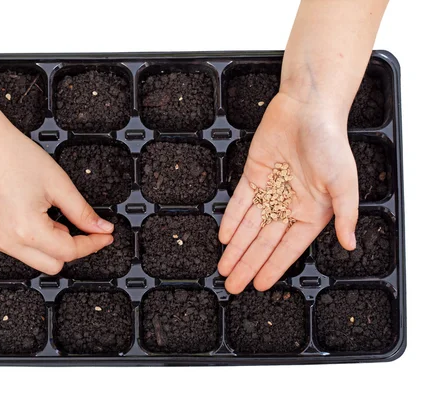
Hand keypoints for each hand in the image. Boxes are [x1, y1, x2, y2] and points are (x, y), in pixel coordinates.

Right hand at [0, 116, 114, 274]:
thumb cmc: (14, 157)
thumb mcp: (59, 184)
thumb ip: (83, 212)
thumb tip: (101, 228)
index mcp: (26, 230)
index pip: (69, 252)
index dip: (92, 244)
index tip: (105, 236)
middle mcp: (8, 241)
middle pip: (53, 265)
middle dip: (72, 248)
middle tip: (83, 227)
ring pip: (37, 260)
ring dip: (54, 246)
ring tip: (55, 216)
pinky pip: (22, 250)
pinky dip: (37, 241)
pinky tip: (40, 217)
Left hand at [218, 91, 358, 292]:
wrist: (308, 108)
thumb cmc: (331, 143)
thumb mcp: (345, 183)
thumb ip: (346, 215)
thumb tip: (350, 244)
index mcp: (312, 211)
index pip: (288, 247)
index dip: (273, 266)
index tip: (260, 285)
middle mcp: (289, 205)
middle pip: (264, 242)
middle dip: (248, 264)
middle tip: (233, 285)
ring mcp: (269, 191)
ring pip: (248, 226)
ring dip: (236, 248)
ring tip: (224, 268)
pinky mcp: (253, 175)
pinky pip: (240, 202)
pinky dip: (231, 219)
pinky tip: (224, 237)